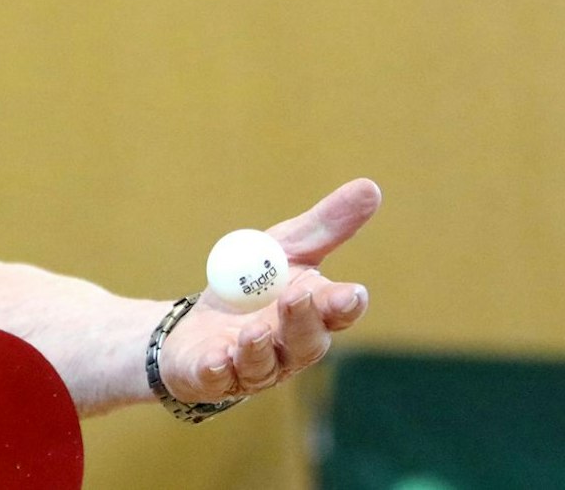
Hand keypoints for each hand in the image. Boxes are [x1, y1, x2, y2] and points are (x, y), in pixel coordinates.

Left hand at [158, 178, 381, 403]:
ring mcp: (253, 368)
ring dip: (259, 348)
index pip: (336, 314)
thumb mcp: (283, 249)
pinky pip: (217, 377)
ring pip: (264, 365)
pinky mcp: (213, 378)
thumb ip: (325, 226)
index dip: (344, 305)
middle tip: (297, 297)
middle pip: (304, 342)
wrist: (193, 328)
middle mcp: (289, 349)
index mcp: (312, 315)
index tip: (352, 292)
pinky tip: (216, 357)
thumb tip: (371, 187)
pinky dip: (217, 367)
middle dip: (303, 321)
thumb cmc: (250, 289)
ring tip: (252, 331)